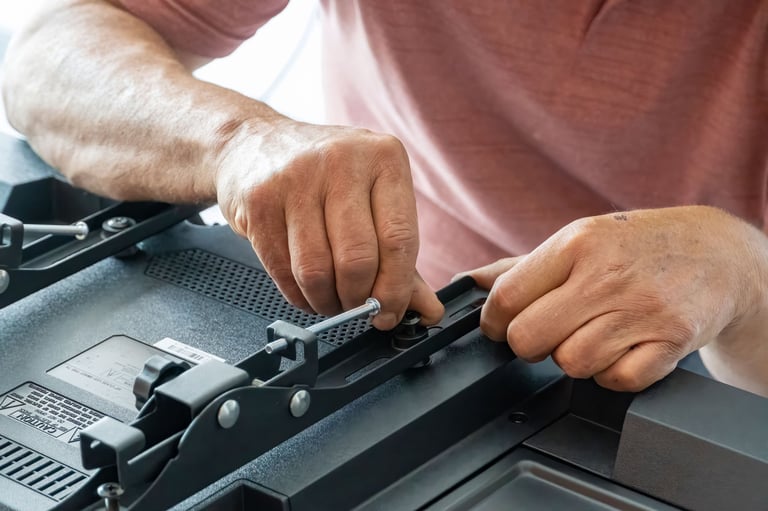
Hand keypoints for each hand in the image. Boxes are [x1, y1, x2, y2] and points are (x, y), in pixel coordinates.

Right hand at [215, 118, 443, 329]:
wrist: (256, 144)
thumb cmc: (326, 175)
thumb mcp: (374, 200)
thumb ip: (400, 256)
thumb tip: (427, 309)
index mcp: (384, 157)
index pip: (399, 239)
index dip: (395, 289)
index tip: (390, 312)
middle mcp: (341, 160)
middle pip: (357, 259)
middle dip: (358, 299)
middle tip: (357, 308)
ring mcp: (295, 177)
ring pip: (316, 270)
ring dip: (326, 301)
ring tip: (330, 299)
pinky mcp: (260, 200)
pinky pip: (282, 269)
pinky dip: (297, 294)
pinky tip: (305, 289)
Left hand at [466, 206, 764, 391]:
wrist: (719, 253)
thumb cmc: (637, 246)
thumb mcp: (579, 240)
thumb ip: (521, 266)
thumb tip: (468, 283)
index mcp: (577, 244)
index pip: (508, 296)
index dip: (492, 322)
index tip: (497, 327)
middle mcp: (607, 276)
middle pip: (530, 338)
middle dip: (527, 345)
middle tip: (545, 334)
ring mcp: (642, 310)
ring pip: (571, 363)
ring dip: (572, 358)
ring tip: (589, 337)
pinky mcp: (671, 342)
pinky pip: (617, 381)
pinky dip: (612, 374)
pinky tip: (620, 349)